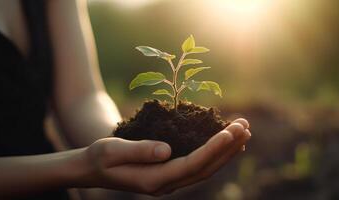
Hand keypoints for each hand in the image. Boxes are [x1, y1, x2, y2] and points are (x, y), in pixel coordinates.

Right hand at [77, 118, 250, 195]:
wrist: (92, 169)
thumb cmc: (100, 157)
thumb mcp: (113, 151)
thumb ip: (139, 150)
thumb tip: (167, 150)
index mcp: (154, 180)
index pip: (193, 164)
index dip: (214, 148)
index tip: (231, 131)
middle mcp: (166, 184)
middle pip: (206, 167)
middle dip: (228, 148)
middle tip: (245, 127)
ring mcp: (169, 181)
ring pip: (205, 168)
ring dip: (226, 151)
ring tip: (242, 132)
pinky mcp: (169, 173)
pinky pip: (198, 165)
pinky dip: (214, 153)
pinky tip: (224, 142)